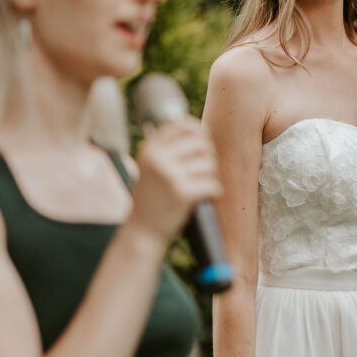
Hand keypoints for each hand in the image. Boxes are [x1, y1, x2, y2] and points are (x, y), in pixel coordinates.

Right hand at [131, 116, 221, 240]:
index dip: (198, 132)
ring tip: (201, 186)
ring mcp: (169, 175)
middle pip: (201, 142)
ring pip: (209, 163)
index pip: (182, 124)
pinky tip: (207, 198)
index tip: (201, 145)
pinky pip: (212, 184)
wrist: (142, 232)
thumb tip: (204, 129)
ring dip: (211, 175)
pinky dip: (214, 192)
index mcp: (150, 148)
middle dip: (208, 156)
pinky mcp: (182, 193)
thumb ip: (171, 147)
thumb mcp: (153, 166)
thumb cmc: (153, 197)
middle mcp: (157, 158)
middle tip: (204, 171)